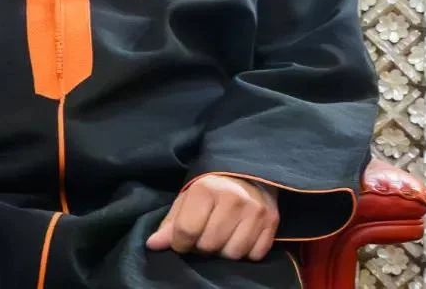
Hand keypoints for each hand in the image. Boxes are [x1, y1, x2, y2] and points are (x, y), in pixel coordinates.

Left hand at [146, 174, 278, 260]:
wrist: (249, 172)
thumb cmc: (212, 187)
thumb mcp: (188, 198)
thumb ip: (171, 223)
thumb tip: (153, 245)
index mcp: (206, 189)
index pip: (186, 231)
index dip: (180, 243)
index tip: (183, 239)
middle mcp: (233, 198)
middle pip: (209, 246)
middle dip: (202, 246)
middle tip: (205, 234)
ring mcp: (255, 210)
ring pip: (233, 254)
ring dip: (224, 250)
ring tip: (223, 235)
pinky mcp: (272, 221)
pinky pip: (254, 254)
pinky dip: (246, 251)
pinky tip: (240, 236)